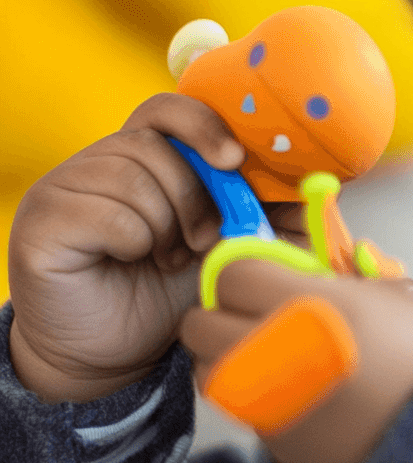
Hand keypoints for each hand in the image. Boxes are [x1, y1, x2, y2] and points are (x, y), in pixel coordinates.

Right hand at [8, 93, 248, 401]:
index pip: (170, 110)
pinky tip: (128, 261)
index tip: (236, 159)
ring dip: (164, 225)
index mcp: (146, 157)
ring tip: (164, 255)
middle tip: (201, 238)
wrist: (115, 352)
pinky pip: (106, 214)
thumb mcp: (234, 250)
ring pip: (133, 178)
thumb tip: (320, 187)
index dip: (206, 126)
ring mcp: (65, 185)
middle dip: (195, 195)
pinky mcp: (42, 219)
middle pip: (158, 144)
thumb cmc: (172, 293)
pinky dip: (131, 243)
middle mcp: (101, 160)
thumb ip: (274, 217)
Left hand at [180, 259, 412, 462]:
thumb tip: (322, 275)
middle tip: (256, 315)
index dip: (247, 271)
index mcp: (299, 302)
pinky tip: (298, 394)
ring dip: (228, 358)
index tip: (267, 276)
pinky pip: (242, 409)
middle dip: (221, 315)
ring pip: (209, 371)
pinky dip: (258, 398)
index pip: (230, 274)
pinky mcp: (272, 439)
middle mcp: (269, 349)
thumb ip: (345, 277)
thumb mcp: (394, 293)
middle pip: (198, 324)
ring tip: (268, 357)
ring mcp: (265, 400)